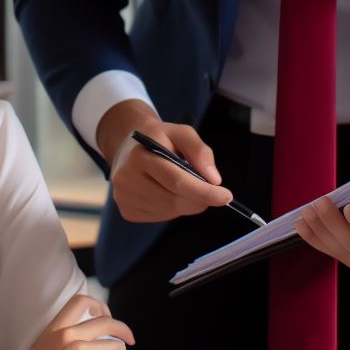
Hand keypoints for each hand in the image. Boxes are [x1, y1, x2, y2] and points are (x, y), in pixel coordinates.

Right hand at [11, 293, 137, 349]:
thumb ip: (53, 345)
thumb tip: (63, 349)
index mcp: (54, 329)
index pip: (81, 301)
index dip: (99, 306)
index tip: (106, 317)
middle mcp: (69, 334)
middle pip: (106, 321)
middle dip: (122, 329)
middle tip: (130, 339)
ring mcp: (80, 349)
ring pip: (116, 346)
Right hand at [96, 100, 230, 221]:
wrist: (128, 146)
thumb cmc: (159, 138)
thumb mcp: (181, 133)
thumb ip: (200, 151)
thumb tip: (214, 179)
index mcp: (140, 155)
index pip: (176, 180)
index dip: (203, 191)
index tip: (226, 196)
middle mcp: (126, 178)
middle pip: (174, 199)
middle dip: (199, 198)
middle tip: (211, 192)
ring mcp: (124, 197)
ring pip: (169, 211)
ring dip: (187, 203)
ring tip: (185, 187)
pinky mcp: (126, 211)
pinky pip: (161, 216)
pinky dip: (173, 209)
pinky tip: (168, 192)